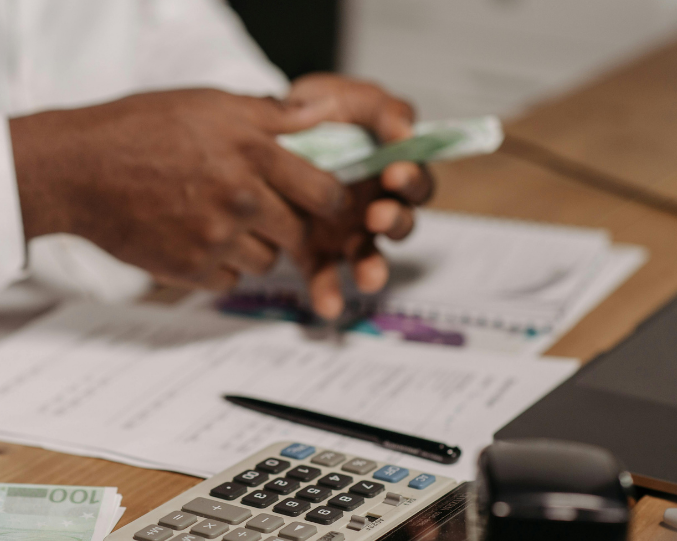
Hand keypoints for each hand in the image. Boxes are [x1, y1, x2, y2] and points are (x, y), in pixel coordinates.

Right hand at [9, 89, 343, 289]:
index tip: (320, 200)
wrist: (78, 170)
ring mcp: (216, 239)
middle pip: (300, 233)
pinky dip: (221, 268)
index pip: (325, 193)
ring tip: (223, 223)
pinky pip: (230, 281)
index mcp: (253, 154)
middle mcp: (241, 199)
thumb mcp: (209, 103)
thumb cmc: (139, 129)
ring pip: (266, 261)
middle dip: (290, 225)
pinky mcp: (191, 269)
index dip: (328, 199)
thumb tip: (320, 114)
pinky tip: (198, 241)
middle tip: (267, 213)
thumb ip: (270, 115)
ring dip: (255, 248)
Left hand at [285, 74, 434, 318]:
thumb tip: (407, 131)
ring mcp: (347, 231)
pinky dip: (329, 293)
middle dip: (394, 221)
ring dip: (373, 267)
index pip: (416, 181)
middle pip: (400, 222)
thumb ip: (382, 108)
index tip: (395, 173)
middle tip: (377, 215)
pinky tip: (328, 307)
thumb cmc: (315, 113)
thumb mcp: (349, 97)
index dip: (412, 180)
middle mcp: (375, 204)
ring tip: (368, 277)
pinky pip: (326, 276)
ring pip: (370, 255)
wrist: (260, 133)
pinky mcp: (316, 251)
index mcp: (390, 169)